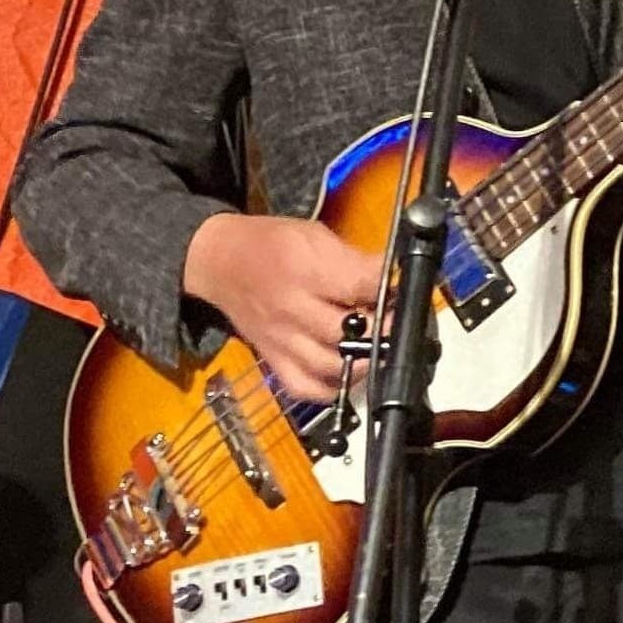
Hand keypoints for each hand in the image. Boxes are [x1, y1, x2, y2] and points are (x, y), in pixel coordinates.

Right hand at [184, 213, 382, 401]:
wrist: (220, 262)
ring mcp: (282, 339)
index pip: (360, 284)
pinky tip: (349, 373)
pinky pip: (305, 388)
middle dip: (382, 326)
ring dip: (364, 359)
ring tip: (378, 346)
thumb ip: (353, 259)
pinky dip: (332, 388)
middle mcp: (292, 308)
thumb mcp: (315, 235)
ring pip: (330, 364)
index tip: (402, 287)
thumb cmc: (272, 244)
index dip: (390, 287)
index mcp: (305, 268)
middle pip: (348, 330)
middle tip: (396, 319)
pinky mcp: (273, 360)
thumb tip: (391, 277)